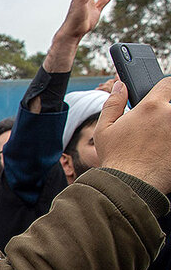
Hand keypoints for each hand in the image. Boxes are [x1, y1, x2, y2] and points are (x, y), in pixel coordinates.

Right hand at [95, 77, 170, 193]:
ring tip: (159, 140)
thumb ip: (113, 103)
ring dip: (169, 128)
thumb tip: (120, 86)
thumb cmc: (116, 159)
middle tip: (157, 125)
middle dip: (167, 111)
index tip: (162, 95)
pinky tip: (164, 150)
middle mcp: (170, 116)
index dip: (165, 88)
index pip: (168, 83)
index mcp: (151, 107)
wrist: (131, 185)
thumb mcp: (104, 129)